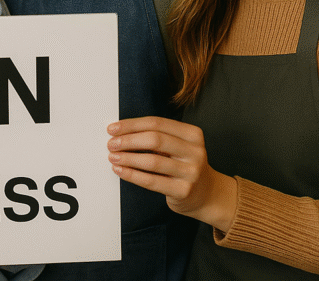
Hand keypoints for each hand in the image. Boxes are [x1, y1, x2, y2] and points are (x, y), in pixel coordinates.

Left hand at [107, 116, 236, 231]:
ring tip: (113, 157)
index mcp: (193, 134)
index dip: (132, 124)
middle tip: (111, 143)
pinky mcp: (184, 191)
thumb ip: (157, 136)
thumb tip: (121, 132)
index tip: (113, 128)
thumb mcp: (179, 146)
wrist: (207, 194)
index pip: (157, 123)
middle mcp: (195, 151)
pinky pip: (152, 181)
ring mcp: (191, 172)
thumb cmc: (184, 165)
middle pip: (155, 140)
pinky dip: (132, 175)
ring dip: (128, 158)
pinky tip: (120, 170)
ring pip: (152, 161)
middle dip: (128, 140)